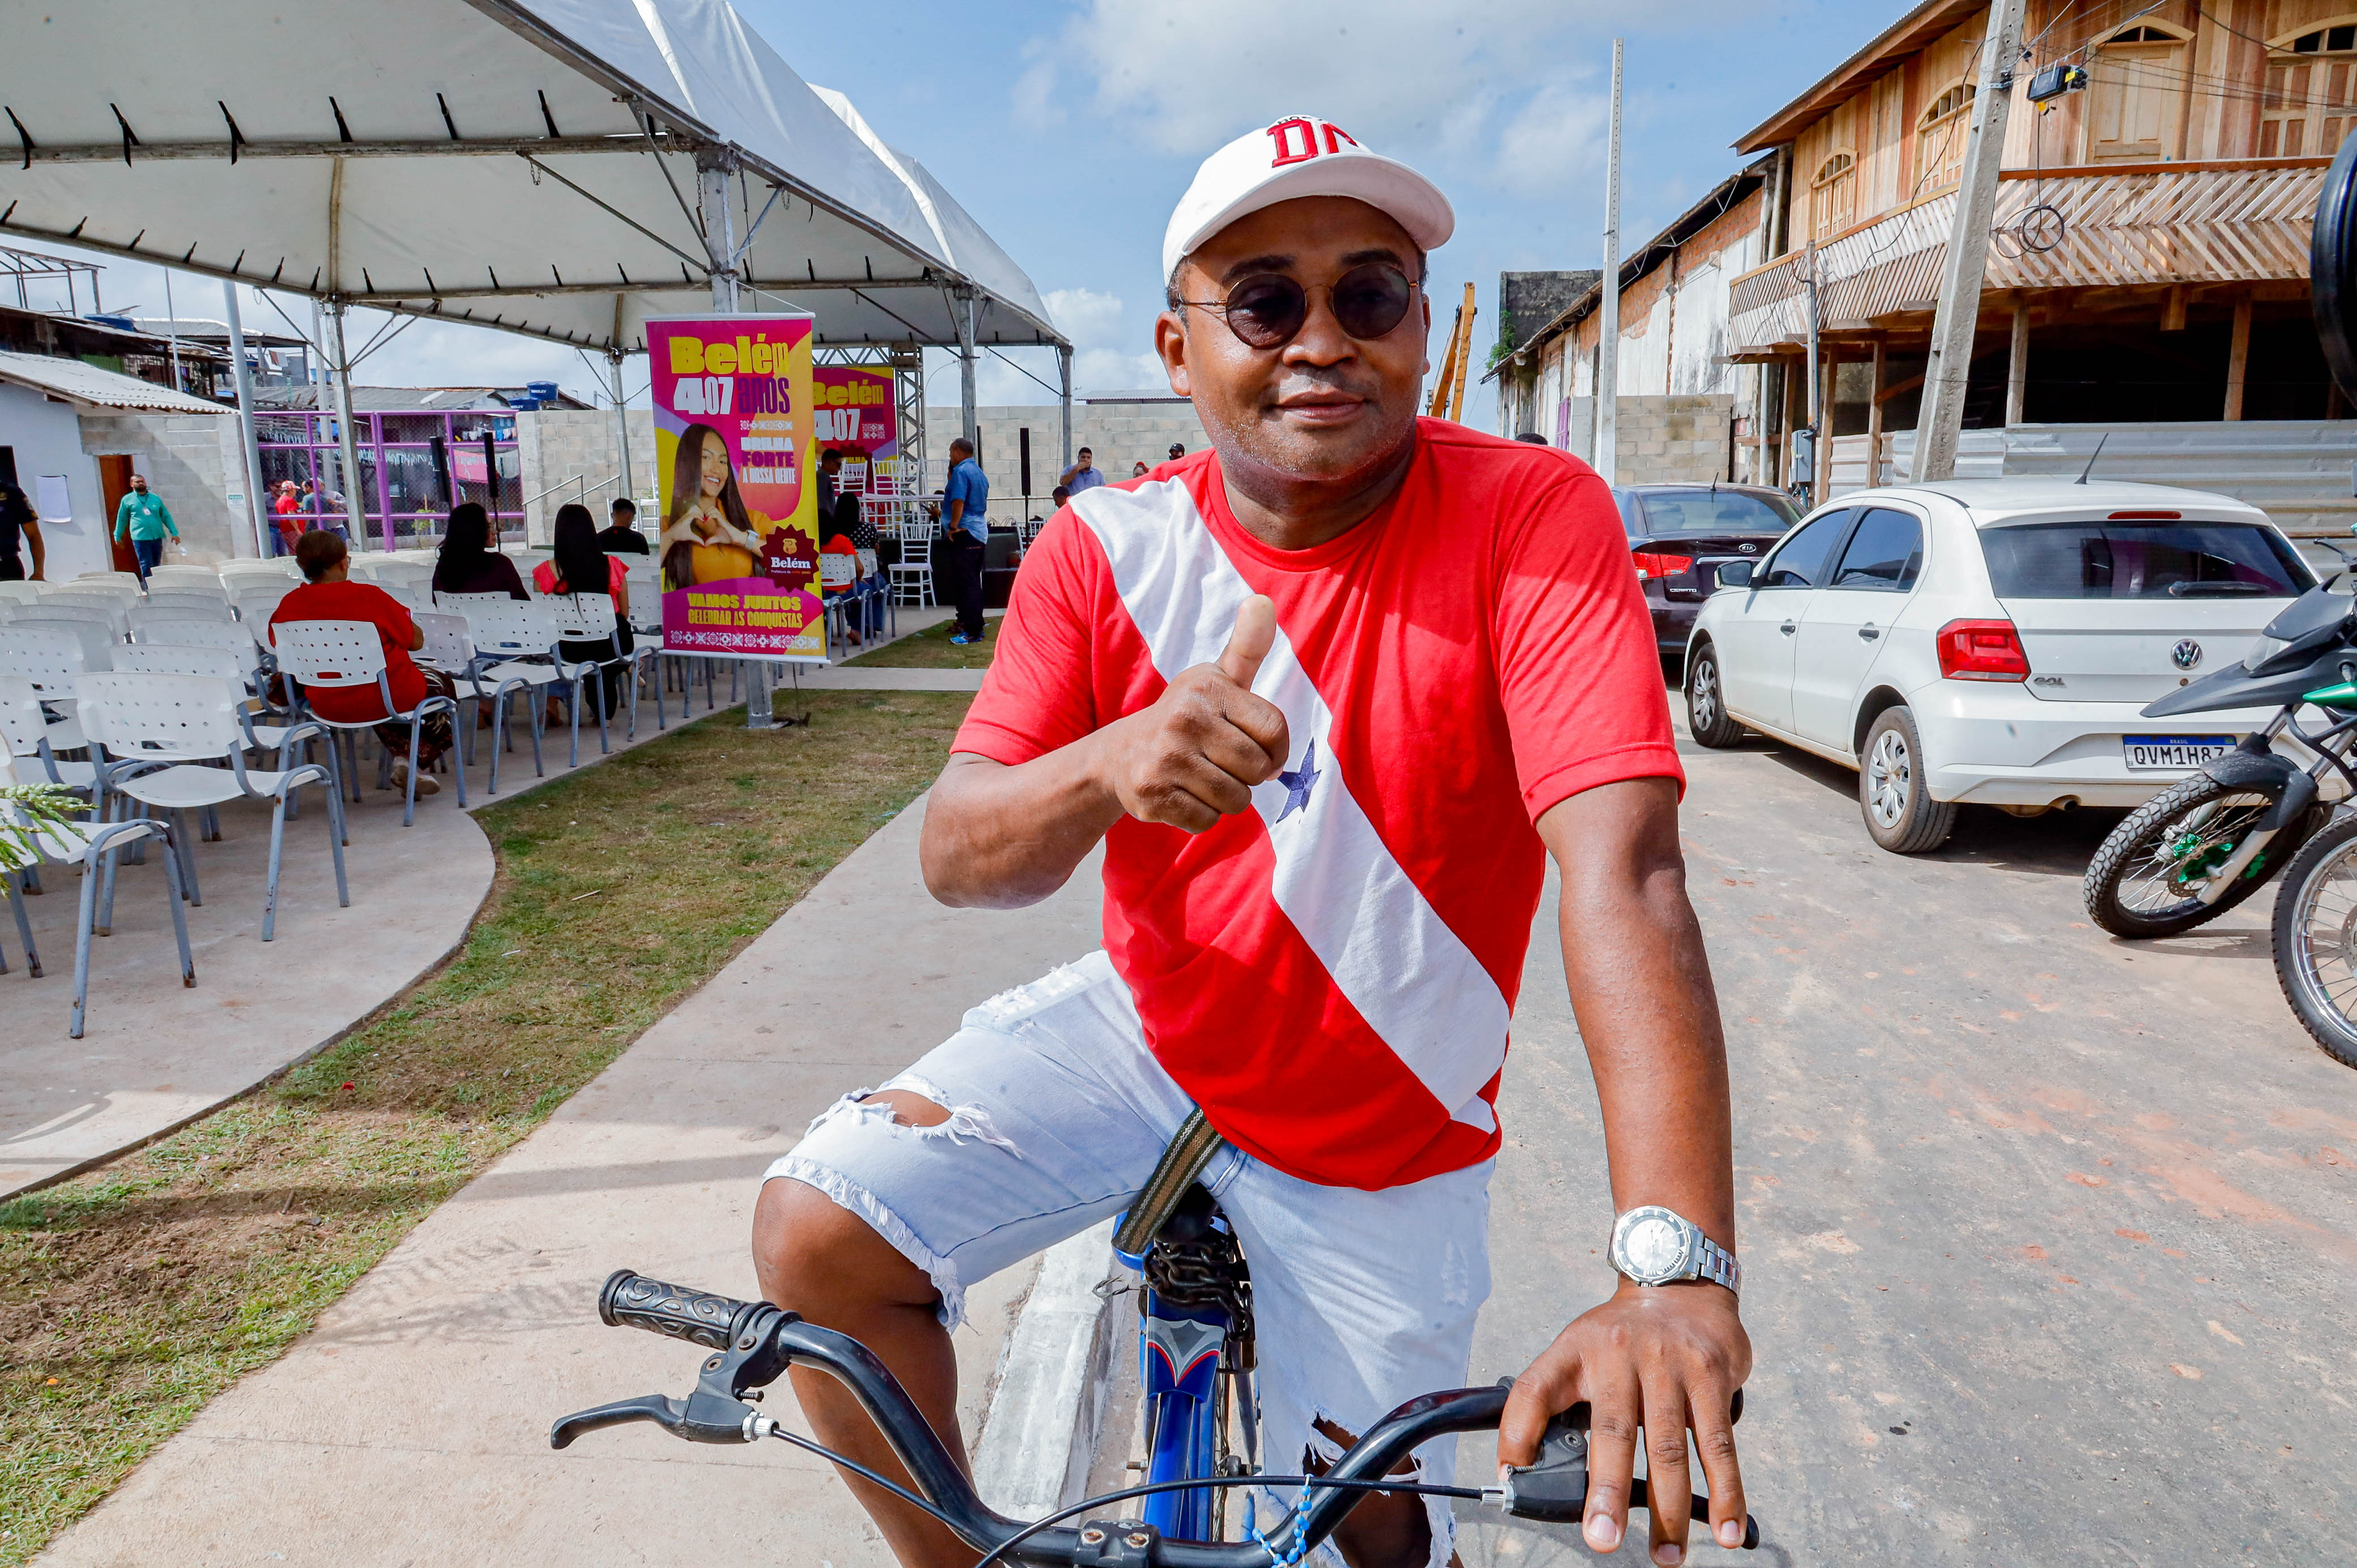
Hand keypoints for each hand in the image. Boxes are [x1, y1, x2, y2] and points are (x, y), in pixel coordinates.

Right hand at [1093, 595, 1287, 832]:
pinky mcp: (1151, 795)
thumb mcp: (1216, 679)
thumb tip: (1263, 601)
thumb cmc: (1187, 717)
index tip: (1256, 749)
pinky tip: (1183, 794)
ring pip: (1235, 800)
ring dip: (1226, 798)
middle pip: (1256, 771)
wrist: (1120, 755)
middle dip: (1247, 776)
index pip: (1275, 732)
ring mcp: (1165, 758)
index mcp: (1208, 689)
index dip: (1275, 751)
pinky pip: (1206, 821)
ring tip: (1203, 778)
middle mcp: (1185, 719)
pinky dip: (1201, 816)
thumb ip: (1247, 646)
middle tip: (1221, 763)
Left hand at [1500, 1282, 1749, 1565]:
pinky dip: (1726, 1491)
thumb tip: (1520, 1467)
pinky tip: (1726, 1528)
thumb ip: (1551, 1398)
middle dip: (1606, 1491)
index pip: (1534, 1389)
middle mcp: (1621, 1354)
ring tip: (1667, 1556)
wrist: (1680, 1283)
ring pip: (1669, 1446)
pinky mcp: (1711, 1376)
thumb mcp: (1577, 1348)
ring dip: (1670, 1509)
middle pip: (1612, 1431)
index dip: (1516, 1432)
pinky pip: (1718, 1443)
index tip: (1511, 1478)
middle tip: (1601, 1541)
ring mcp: (1670, 1365)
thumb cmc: (1621, 1334)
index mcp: (1577, 1350)